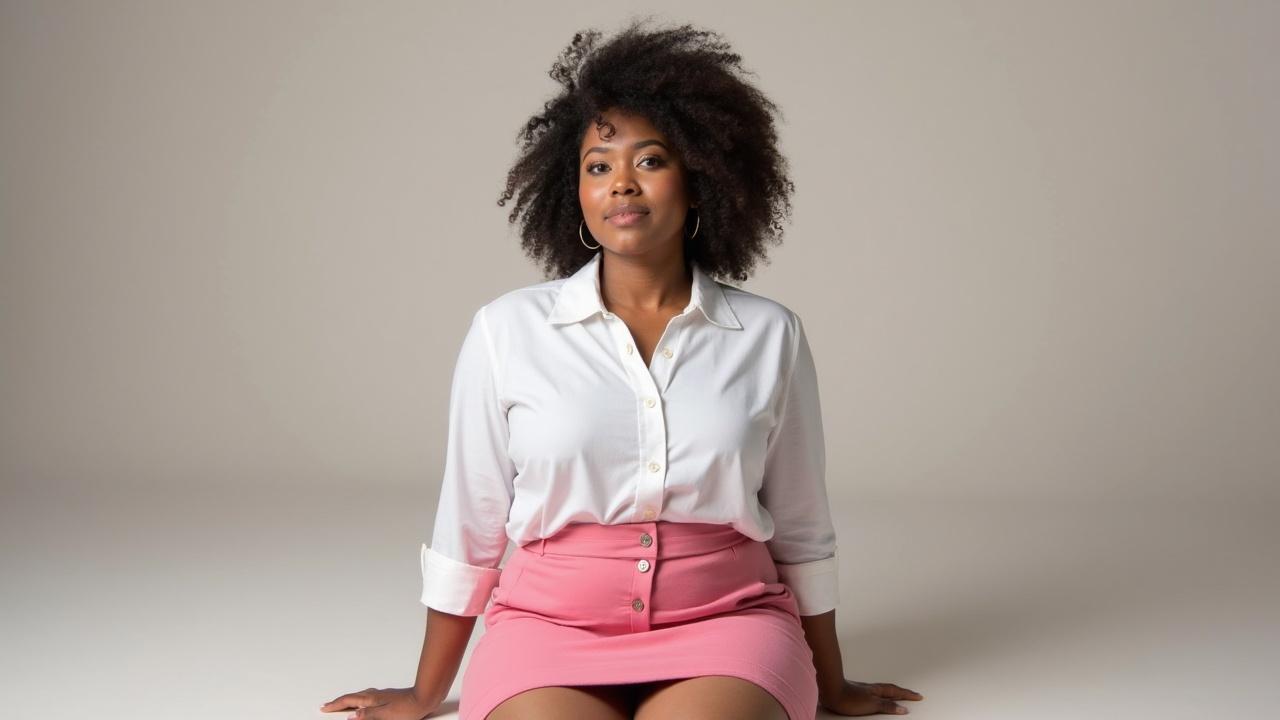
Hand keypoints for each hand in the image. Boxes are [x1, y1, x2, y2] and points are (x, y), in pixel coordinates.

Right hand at [319, 686, 438, 719]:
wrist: (425, 697)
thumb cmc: (408, 708)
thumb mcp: (386, 715)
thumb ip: (368, 715)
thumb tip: (351, 716)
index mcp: (371, 699)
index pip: (349, 701)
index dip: (335, 705)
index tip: (324, 707)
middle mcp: (375, 695)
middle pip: (352, 697)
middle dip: (339, 702)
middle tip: (328, 706)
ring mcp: (382, 694)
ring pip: (360, 696)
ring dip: (349, 700)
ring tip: (342, 704)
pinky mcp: (388, 696)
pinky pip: (367, 696)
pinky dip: (359, 699)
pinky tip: (364, 701)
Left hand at [819, 678, 923, 715]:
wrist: (830, 691)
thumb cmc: (849, 698)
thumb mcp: (872, 704)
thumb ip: (887, 706)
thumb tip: (903, 708)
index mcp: (878, 691)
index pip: (896, 692)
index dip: (908, 695)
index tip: (918, 696)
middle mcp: (872, 689)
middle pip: (891, 690)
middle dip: (902, 693)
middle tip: (912, 695)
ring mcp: (863, 690)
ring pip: (882, 691)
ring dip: (892, 693)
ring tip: (898, 695)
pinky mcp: (855, 693)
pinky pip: (873, 693)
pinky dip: (880, 695)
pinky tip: (875, 698)